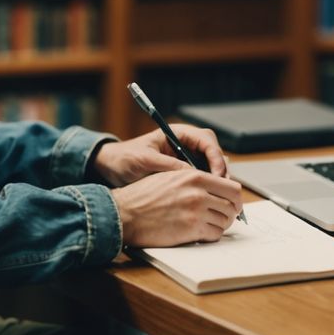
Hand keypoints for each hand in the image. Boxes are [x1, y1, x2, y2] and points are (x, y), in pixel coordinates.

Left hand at [90, 125, 226, 187]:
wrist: (111, 168)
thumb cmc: (125, 158)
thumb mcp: (146, 161)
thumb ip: (169, 166)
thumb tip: (192, 175)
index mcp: (178, 134)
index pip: (207, 140)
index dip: (216, 158)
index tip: (216, 176)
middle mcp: (185, 144)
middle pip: (214, 154)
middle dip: (220, 170)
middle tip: (222, 189)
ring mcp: (185, 158)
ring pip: (210, 167)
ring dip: (216, 181)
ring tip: (216, 197)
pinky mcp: (182, 173)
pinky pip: (201, 178)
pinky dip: (206, 187)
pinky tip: (206, 200)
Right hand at [110, 167, 242, 246]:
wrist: (126, 213)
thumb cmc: (143, 196)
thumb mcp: (169, 177)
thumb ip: (193, 179)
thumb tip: (215, 186)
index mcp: (194, 176)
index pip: (232, 187)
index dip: (234, 198)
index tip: (231, 203)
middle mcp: (198, 192)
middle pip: (232, 205)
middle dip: (230, 213)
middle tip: (222, 217)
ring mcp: (196, 212)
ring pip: (225, 221)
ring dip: (219, 225)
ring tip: (207, 224)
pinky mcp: (191, 230)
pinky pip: (215, 235)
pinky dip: (211, 235)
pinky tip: (200, 233)